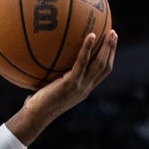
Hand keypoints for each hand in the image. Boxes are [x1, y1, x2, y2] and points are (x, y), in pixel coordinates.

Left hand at [8, 28, 117, 143]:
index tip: (110, 44)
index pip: (101, 73)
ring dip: (107, 47)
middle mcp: (85, 88)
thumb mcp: (49, 89)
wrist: (35, 116)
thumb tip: (46, 60)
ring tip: (110, 32)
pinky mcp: (72, 84)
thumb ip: (54, 77)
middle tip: (113, 33)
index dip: (108, 58)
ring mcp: (80, 86)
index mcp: (83, 89)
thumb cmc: (37, 103)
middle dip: (111, 49)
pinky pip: (82, 63)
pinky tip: (90, 35)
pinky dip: (88, 48)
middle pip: (105, 67)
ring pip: (100, 64)